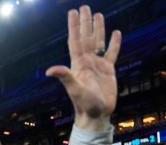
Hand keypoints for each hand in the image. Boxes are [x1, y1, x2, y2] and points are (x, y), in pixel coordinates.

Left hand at [46, 6, 120, 130]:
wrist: (96, 114)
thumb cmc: (84, 103)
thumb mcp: (74, 89)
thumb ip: (64, 77)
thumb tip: (49, 70)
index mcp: (78, 64)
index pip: (75, 40)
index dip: (74, 26)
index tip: (72, 12)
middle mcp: (86, 62)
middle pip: (86, 37)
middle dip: (85, 23)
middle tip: (84, 7)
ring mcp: (97, 65)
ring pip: (98, 42)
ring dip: (98, 29)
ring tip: (98, 15)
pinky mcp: (108, 70)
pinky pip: (111, 53)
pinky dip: (114, 43)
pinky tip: (116, 33)